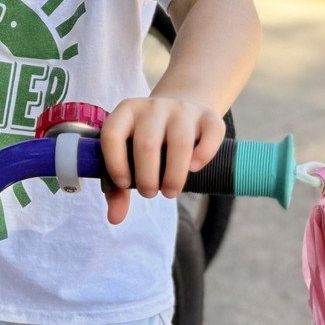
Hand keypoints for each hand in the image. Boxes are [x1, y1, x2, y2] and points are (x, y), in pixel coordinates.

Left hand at [98, 95, 225, 227]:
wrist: (180, 113)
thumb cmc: (148, 145)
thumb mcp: (129, 159)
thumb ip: (117, 188)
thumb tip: (115, 218)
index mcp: (126, 112)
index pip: (112, 135)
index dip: (115, 163)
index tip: (124, 184)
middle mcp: (152, 106)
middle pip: (147, 144)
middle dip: (147, 177)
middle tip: (150, 193)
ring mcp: (182, 109)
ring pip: (180, 142)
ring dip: (174, 175)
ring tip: (170, 192)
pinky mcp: (208, 115)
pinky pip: (211, 133)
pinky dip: (204, 154)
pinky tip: (195, 169)